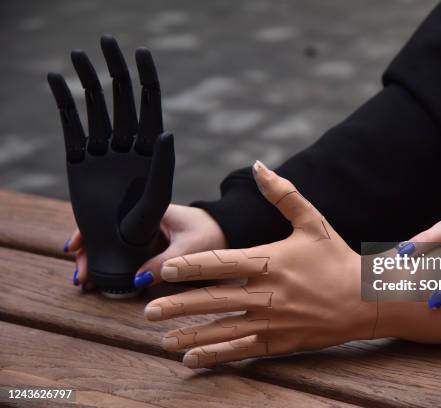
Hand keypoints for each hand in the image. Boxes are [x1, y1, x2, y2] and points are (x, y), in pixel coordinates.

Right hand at [49, 36, 173, 293]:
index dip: (146, 77)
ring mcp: (103, 152)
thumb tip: (168, 132)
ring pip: (96, 108)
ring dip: (87, 81)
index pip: (150, 105)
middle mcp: (127, 145)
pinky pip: (71, 127)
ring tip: (78, 55)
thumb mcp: (159, 196)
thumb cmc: (146, 228)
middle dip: (116, 70)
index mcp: (151, 148)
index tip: (140, 52)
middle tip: (107, 41)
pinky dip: (64, 104)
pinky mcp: (80, 162)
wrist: (119, 250)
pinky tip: (57, 81)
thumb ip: (163, 165)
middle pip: (122, 99)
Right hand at [64, 204, 226, 288]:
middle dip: (89, 252)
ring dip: (98, 261)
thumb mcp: (190, 249)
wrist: (229, 231)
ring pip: (113, 244)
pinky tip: (101, 280)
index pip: (109, 215)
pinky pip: (125, 253)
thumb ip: (166, 264)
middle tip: (81, 276)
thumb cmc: (212, 233)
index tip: (74, 247)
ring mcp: (145, 232)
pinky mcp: (150, 245)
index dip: (89, 230)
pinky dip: (112, 265)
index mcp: (148, 209)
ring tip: (85, 282)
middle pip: (105, 232)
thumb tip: (137, 280)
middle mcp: (142, 218)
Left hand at [144, 161, 377, 368]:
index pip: (220, 263)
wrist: (367, 298)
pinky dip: (216, 355)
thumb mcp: (312, 220)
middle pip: (213, 300)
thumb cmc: (337, 257)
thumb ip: (283, 194)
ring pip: (222, 329)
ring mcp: (273, 320)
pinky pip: (241, 349)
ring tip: (161, 339)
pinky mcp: (280, 342)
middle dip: (177, 306)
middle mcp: (267, 293)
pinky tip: (192, 358)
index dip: (189, 266)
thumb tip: (258, 165)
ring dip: (189, 334)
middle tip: (148, 310)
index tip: (163, 270)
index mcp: (269, 261)